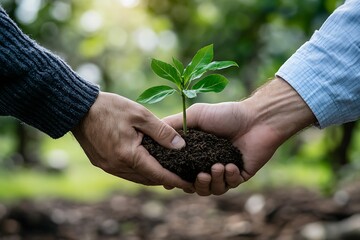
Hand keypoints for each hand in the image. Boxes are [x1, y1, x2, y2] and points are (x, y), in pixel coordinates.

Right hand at [72, 92, 193, 190]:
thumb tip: (180, 146)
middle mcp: (117, 166)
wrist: (78, 108)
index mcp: (128, 155)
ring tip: (167, 171)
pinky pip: (126, 173)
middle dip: (165, 180)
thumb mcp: (140, 115)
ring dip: (151, 176)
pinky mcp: (102, 163)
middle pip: (147, 179)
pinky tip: (147, 163)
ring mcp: (108, 167)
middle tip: (180, 176)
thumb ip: (161, 132)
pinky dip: (139, 171)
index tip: (188, 183)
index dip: (174, 180)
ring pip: (136, 178)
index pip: (157, 174)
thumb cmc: (110, 108)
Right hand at [164, 78, 315, 195]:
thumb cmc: (225, 115)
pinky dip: (229, 178)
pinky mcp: (239, 175)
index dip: (174, 177)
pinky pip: (230, 185)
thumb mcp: (194, 116)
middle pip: (195, 185)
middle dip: (197, 184)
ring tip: (217, 167)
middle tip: (201, 175)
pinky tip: (231, 166)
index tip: (170, 179)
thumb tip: (153, 136)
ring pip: (212, 189)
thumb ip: (173, 125)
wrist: (256, 118)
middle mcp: (208, 162)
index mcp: (196, 152)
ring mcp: (224, 170)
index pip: (181, 170)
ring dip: (213, 181)